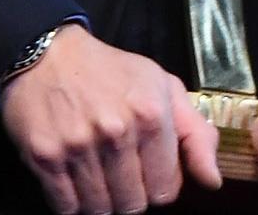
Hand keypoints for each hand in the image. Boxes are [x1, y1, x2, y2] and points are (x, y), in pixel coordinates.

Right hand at [0, 24, 221, 214]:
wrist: (51, 57)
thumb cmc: (114, 73)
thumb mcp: (165, 89)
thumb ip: (197, 135)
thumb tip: (212, 181)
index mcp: (153, 115)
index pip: (166, 190)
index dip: (160, 186)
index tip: (150, 172)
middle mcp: (117, 132)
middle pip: (133, 205)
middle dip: (132, 196)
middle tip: (123, 174)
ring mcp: (79, 146)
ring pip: (100, 209)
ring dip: (102, 200)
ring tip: (100, 175)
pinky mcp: (45, 157)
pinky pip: (66, 207)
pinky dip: (73, 203)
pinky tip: (77, 180)